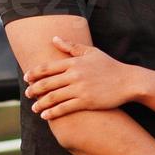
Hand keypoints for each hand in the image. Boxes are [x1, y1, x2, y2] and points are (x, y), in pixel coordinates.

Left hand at [24, 36, 144, 119]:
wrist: (128, 81)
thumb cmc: (109, 66)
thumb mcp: (91, 52)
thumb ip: (71, 46)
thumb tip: (54, 38)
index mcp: (74, 62)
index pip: (47, 67)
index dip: (33, 73)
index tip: (26, 78)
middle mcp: (75, 75)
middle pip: (47, 83)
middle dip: (34, 89)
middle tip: (27, 94)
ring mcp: (80, 89)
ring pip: (53, 97)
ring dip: (40, 103)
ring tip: (34, 108)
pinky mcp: (86, 101)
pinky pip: (65, 108)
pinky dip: (53, 112)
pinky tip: (45, 115)